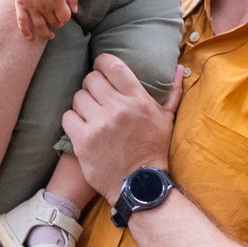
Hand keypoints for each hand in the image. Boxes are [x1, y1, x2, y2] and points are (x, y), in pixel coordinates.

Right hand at [13, 0, 76, 42]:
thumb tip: (74, 11)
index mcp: (57, 1)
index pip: (65, 17)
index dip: (66, 17)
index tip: (64, 13)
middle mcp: (45, 7)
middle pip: (53, 22)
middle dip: (57, 23)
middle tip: (56, 19)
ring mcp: (32, 8)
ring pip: (40, 26)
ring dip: (46, 33)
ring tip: (50, 35)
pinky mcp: (21, 6)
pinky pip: (22, 22)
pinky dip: (25, 31)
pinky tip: (29, 38)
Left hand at [62, 56, 183, 200]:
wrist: (140, 184)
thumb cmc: (153, 149)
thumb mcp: (167, 118)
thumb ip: (173, 90)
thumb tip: (180, 67)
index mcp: (137, 99)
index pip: (112, 65)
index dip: (101, 62)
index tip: (100, 68)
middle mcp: (118, 109)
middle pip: (91, 79)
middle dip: (92, 86)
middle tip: (96, 97)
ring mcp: (99, 124)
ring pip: (78, 97)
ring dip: (82, 104)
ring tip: (90, 114)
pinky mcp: (83, 140)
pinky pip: (68, 117)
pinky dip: (72, 121)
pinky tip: (82, 128)